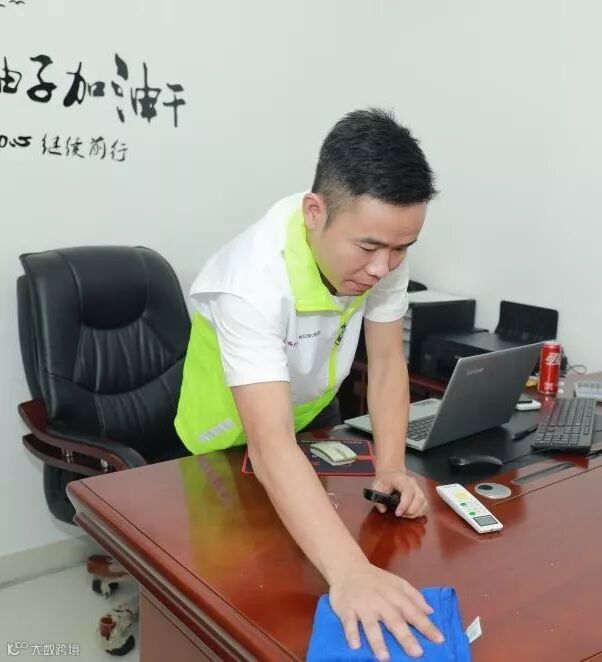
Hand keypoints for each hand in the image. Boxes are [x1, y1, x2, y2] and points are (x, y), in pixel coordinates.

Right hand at [329, 561, 443, 659]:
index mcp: (395, 595)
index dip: (426, 626)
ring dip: (377, 641)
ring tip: (384, 658)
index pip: (413, 612)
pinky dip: (351, 633)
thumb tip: (430, 611)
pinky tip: (355, 646)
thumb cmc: (376, 579)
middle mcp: (380, 601)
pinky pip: (348, 622)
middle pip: (394, 621)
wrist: (348, 567)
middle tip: (417, 653)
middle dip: (405, 637)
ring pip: (371, 625)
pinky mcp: (346, 608)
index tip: (439, 640)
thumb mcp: (397, 583)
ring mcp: (363, 606)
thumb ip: (414, 596)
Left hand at [371, 469, 428, 517]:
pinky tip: (411, 514)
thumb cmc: (384, 481)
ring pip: (424, 502)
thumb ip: (377, 498)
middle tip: (401, 515)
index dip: (404, 504)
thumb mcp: (376, 487)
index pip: (408, 491)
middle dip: (411, 511)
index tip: (397, 513)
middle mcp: (413, 483)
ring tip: (405, 515)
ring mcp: (418, 488)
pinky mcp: (421, 494)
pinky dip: (420, 512)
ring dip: (416, 513)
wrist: (390, 474)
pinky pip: (426, 505)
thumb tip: (383, 510)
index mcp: (401, 479)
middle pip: (419, 498)